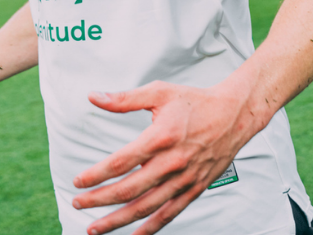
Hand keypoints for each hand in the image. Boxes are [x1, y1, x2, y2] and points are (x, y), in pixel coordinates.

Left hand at [71, 81, 254, 234]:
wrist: (235, 115)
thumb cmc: (195, 101)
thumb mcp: (158, 92)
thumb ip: (124, 99)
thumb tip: (92, 97)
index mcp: (160, 138)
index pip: (120, 163)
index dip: (96, 174)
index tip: (77, 181)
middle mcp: (172, 163)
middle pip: (129, 189)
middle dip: (100, 199)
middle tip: (77, 204)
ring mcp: (185, 179)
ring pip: (147, 207)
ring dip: (119, 219)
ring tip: (96, 228)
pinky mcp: (195, 188)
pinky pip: (170, 213)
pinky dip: (151, 227)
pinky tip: (134, 233)